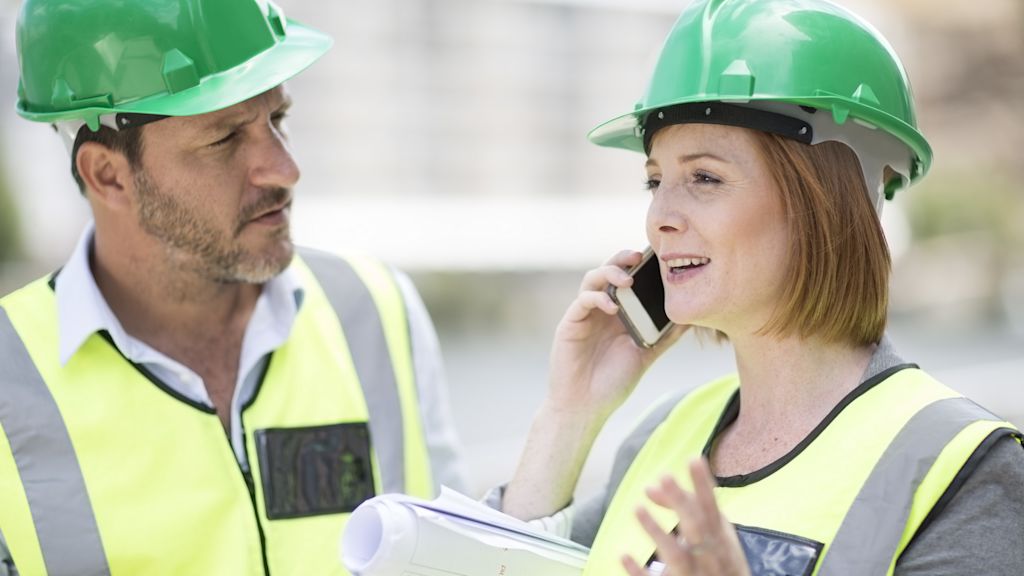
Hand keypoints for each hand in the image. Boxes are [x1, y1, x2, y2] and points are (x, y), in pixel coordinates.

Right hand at [546, 250, 685, 419]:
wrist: (585, 407)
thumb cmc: (612, 382)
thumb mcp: (646, 356)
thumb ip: (664, 337)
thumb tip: (690, 320)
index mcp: (617, 313)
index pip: (626, 278)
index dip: (637, 265)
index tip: (657, 257)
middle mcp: (599, 309)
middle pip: (607, 271)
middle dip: (622, 259)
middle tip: (639, 255)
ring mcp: (583, 315)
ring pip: (591, 279)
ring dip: (609, 273)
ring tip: (627, 280)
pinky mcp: (570, 324)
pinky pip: (582, 301)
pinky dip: (597, 298)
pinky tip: (613, 308)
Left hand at [622, 459, 749, 575]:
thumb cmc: (717, 561)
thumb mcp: (710, 535)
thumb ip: (686, 508)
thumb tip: (650, 486)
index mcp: (721, 540)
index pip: (712, 509)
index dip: (704, 485)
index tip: (693, 458)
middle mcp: (710, 557)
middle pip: (697, 529)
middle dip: (681, 503)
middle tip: (665, 475)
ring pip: (677, 557)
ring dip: (657, 532)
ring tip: (637, 508)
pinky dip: (640, 572)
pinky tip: (623, 555)